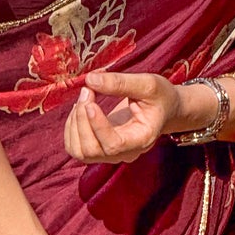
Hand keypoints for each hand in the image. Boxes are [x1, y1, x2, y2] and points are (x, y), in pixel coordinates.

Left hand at [63, 69, 178, 162]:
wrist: (163, 109)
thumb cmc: (159, 97)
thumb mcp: (148, 84)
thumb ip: (121, 82)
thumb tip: (90, 80)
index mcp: (141, 139)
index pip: (114, 145)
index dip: (97, 126)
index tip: (90, 102)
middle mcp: (125, 153)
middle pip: (92, 150)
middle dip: (82, 119)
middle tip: (87, 90)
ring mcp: (110, 154)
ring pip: (80, 152)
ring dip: (74, 123)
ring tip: (84, 97)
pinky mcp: (99, 150)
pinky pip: (75, 148)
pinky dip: (71, 127)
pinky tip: (80, 108)